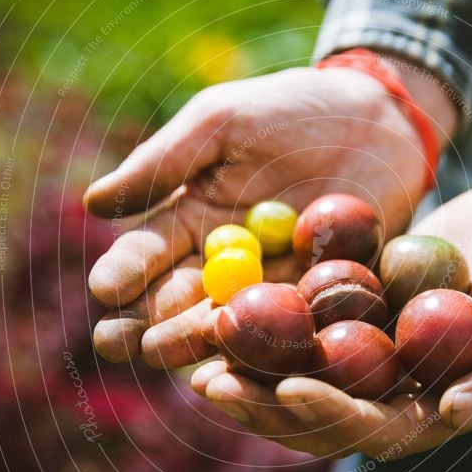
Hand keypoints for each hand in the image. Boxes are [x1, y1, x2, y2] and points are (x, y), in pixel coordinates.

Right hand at [85, 63, 455, 365]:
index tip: (104, 290)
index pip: (149, 253)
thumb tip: (94, 204)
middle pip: (178, 300)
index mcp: (194, 219)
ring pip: (227, 321)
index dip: (124, 271)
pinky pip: (290, 325)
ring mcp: (272, 285)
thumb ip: (165, 162)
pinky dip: (266, 345)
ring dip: (194, 340)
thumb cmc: (291, 108)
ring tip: (163, 353)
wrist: (377, 120)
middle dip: (146, 321)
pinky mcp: (320, 296)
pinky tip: (239, 362)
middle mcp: (226, 262)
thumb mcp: (222, 122)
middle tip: (119, 342)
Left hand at [191, 165, 471, 458]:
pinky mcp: (357, 312)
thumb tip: (456, 412)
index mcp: (442, 408)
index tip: (288, 389)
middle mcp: (400, 390)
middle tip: (215, 383)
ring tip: (201, 354)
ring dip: (253, 371)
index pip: (381, 429)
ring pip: (303, 373)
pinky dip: (268, 322)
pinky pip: (305, 322)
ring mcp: (375, 352)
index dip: (335, 416)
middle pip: (325, 413)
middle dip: (268, 406)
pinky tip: (225, 304)